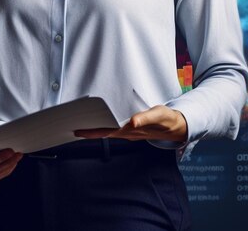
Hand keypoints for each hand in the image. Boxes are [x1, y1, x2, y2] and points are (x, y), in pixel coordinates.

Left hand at [73, 106, 187, 141]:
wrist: (176, 126)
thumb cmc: (165, 119)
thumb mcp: (157, 115)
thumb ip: (144, 118)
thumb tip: (132, 122)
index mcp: (129, 130)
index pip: (105, 132)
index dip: (91, 132)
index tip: (76, 130)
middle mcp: (126, 133)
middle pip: (103, 133)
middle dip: (87, 131)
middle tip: (70, 125)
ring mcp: (129, 132)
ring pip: (107, 132)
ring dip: (95, 128)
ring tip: (81, 122)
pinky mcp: (132, 128)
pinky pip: (114, 128)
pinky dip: (104, 125)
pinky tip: (99, 121)